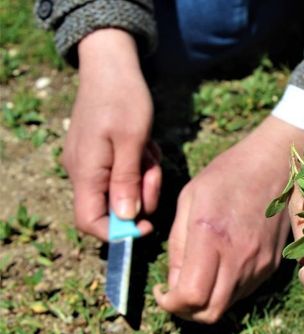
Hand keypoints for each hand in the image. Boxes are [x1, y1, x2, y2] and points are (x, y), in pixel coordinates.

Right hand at [63, 29, 160, 239]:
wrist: (112, 65)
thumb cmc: (124, 99)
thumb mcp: (132, 141)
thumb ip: (127, 181)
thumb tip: (125, 218)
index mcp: (86, 171)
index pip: (89, 221)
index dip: (117, 232)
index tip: (146, 226)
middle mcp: (83, 171)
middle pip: (113, 206)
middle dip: (140, 195)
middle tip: (154, 170)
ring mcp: (92, 162)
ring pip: (123, 189)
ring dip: (144, 177)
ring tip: (150, 150)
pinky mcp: (102, 153)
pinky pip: (124, 171)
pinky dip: (140, 164)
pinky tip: (145, 144)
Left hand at [153, 116, 303, 322]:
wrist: (276, 165)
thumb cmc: (228, 175)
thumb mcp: (189, 199)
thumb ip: (178, 244)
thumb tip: (173, 282)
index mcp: (211, 237)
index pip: (191, 296)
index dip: (170, 303)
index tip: (162, 291)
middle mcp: (239, 257)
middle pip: (209, 313)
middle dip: (186, 312)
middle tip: (176, 294)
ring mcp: (259, 264)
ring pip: (227, 305)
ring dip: (207, 301)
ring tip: (197, 276)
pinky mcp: (271, 265)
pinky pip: (243, 292)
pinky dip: (225, 289)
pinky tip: (219, 266)